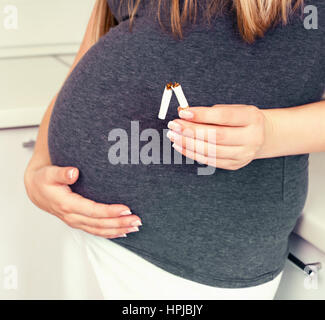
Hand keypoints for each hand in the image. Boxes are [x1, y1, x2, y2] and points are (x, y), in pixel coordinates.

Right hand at [24, 164, 141, 237]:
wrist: (37, 190)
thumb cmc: (44, 180)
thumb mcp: (49, 173)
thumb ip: (61, 173)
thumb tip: (73, 172)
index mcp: (67, 205)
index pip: (93, 211)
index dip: (110, 211)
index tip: (126, 209)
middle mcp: (73, 217)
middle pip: (100, 224)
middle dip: (120, 223)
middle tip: (137, 221)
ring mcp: (76, 221)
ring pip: (99, 230)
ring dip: (118, 230)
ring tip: (135, 227)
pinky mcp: (79, 222)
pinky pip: (96, 231)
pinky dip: (110, 233)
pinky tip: (122, 233)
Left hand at [166, 104, 269, 169]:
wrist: (262, 136)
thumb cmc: (242, 120)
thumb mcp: (234, 109)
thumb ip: (212, 112)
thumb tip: (184, 113)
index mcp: (252, 118)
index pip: (224, 116)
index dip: (202, 115)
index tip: (183, 112)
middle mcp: (251, 137)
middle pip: (216, 136)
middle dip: (191, 130)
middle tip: (174, 125)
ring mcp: (244, 154)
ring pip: (211, 151)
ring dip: (188, 143)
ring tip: (173, 135)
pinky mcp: (235, 164)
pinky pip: (210, 160)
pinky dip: (192, 153)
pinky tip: (180, 146)